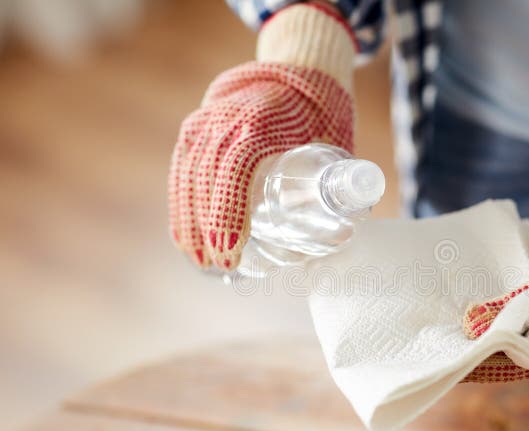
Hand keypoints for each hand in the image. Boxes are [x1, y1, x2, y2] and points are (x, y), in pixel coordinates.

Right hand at [168, 4, 354, 269]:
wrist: (297, 67)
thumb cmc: (324, 110)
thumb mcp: (339, 139)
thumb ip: (342, 181)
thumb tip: (346, 236)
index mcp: (261, 120)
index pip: (236, 167)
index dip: (229, 209)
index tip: (233, 247)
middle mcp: (226, 118)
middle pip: (206, 177)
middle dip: (208, 227)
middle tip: (223, 265)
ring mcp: (206, 121)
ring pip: (188, 176)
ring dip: (190, 221)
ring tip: (202, 260)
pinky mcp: (196, 128)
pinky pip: (181, 169)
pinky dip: (181, 204)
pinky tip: (185, 236)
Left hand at [462, 172, 528, 382]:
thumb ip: (511, 306)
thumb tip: (469, 325)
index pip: (508, 367)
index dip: (475, 366)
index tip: (445, 362)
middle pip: (504, 352)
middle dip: (473, 346)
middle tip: (437, 340)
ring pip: (508, 330)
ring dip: (482, 325)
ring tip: (446, 321)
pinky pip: (516, 310)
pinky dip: (496, 306)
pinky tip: (471, 300)